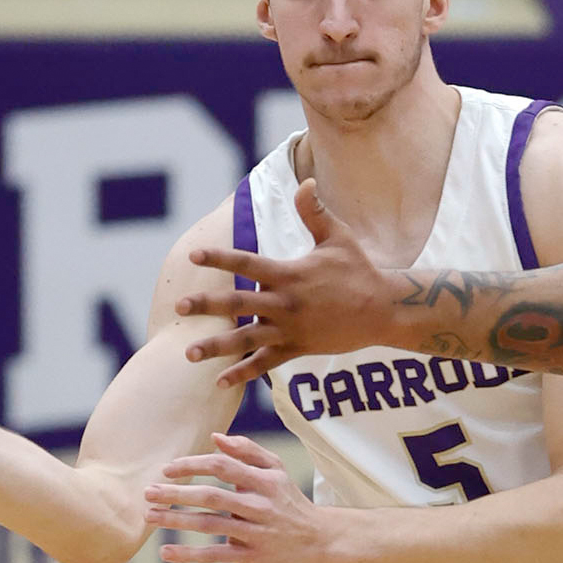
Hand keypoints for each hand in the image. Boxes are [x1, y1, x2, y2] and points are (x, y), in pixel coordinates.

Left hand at [144, 433, 332, 562]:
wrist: (318, 538)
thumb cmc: (288, 499)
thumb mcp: (276, 469)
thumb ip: (247, 450)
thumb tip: (214, 437)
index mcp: (263, 480)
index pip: (222, 466)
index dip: (193, 465)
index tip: (167, 469)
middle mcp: (259, 505)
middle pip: (211, 496)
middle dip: (177, 493)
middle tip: (148, 492)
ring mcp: (255, 532)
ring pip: (210, 525)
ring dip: (176, 520)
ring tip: (150, 516)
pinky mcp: (251, 556)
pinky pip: (215, 555)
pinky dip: (189, 554)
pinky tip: (166, 552)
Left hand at [176, 179, 400, 386]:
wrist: (383, 310)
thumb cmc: (359, 270)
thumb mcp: (338, 237)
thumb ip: (314, 212)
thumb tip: (304, 181)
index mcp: (289, 274)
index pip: (247, 262)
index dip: (219, 258)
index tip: (194, 255)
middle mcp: (285, 303)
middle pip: (238, 303)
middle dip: (207, 305)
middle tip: (179, 307)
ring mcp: (290, 329)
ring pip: (247, 339)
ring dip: (217, 346)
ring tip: (188, 352)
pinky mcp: (297, 349)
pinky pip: (266, 364)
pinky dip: (243, 373)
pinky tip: (220, 380)